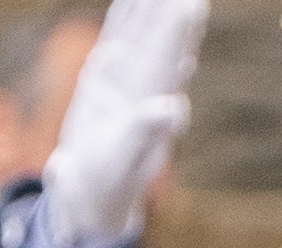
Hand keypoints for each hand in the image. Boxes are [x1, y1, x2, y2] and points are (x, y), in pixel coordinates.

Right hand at [41, 0, 209, 247]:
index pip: (168, 58)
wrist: (89, 195)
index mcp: (151, 103)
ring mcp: (124, 86)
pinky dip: (123, 23)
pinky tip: (131, 4)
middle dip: (172, 13)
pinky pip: (115, 44)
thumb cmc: (108, 182)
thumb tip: (174, 108)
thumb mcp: (124, 159)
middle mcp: (143, 90)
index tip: (192, 3)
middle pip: (160, 41)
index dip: (179, 30)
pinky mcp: (103, 86)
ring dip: (149, 11)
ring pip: (139, 38)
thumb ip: (145, 132)